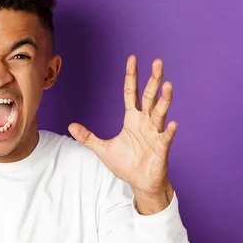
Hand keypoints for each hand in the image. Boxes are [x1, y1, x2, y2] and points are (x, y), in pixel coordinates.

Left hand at [68, 55, 175, 201]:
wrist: (140, 182)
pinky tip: (172, 122)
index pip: (132, 93)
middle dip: (153, 79)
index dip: (131, 76)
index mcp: (132, 119)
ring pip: (160, 112)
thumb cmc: (126, 164)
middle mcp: (145, 122)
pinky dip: (169, 130)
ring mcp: (155, 133)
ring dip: (164, 99)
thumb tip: (70, 126)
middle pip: (150, 96)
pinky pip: (166, 137)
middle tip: (158, 62)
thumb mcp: (102, 149)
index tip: (132, 59)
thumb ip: (87, 137)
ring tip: (168, 84)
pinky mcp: (161, 148)